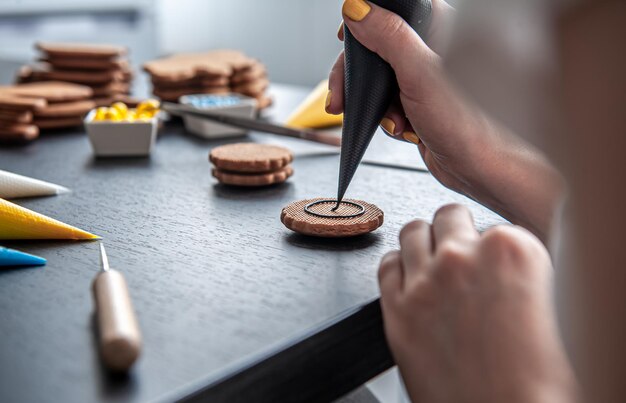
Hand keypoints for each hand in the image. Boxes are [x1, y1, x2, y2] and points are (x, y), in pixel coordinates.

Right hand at [328, 0, 564, 241]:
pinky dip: (388, 119)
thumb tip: (359, 9)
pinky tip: (402, 130)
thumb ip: (389, 37)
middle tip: (341, 93)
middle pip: (380, 49)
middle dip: (358, 76)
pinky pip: (390, 105)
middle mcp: (435, 53)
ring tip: (390, 119)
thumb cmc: (470, 125)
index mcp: (443, 30)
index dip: (368, 20)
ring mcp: (427, 82)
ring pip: (381, 81)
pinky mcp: (422, 107)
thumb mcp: (420, 75)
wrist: (483, 171)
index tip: (347, 37)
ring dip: (375, 103)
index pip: (396, 11)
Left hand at [378, 204, 577, 402]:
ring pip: (412, 232)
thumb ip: (524, 275)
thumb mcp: (554, 310)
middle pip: (449, 217)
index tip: (492, 267)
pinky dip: (398, 269)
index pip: (495, 227)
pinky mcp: (397, 309)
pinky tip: (410, 284)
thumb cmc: (538, 383)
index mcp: (514, 252)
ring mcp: (426, 281)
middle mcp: (465, 258)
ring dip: (424, 245)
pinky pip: (386, 266)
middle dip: (456, 235)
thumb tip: (505, 271)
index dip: (493, 249)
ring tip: (433, 266)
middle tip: (462, 261)